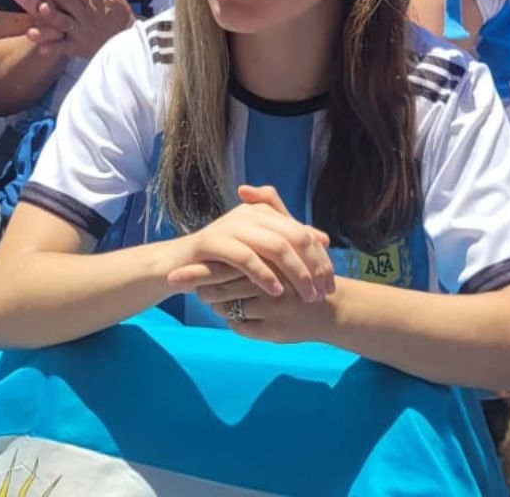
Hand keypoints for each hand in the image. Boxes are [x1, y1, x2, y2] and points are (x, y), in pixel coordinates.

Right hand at [166, 184, 334, 304]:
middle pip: (295, 237)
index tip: (330, 285)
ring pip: (276, 247)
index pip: (304, 233)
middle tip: (321, 294)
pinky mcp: (214, 242)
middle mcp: (251, 213)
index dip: (320, 259)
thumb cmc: (224, 261)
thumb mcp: (259, 249)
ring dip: (296, 274)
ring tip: (306, 296)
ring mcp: (232, 225)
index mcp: (264, 212)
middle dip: (313, 268)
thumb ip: (288, 241)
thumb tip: (324, 240)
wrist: (179, 265)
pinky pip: (247, 258)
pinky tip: (276, 293)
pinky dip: (265, 276)